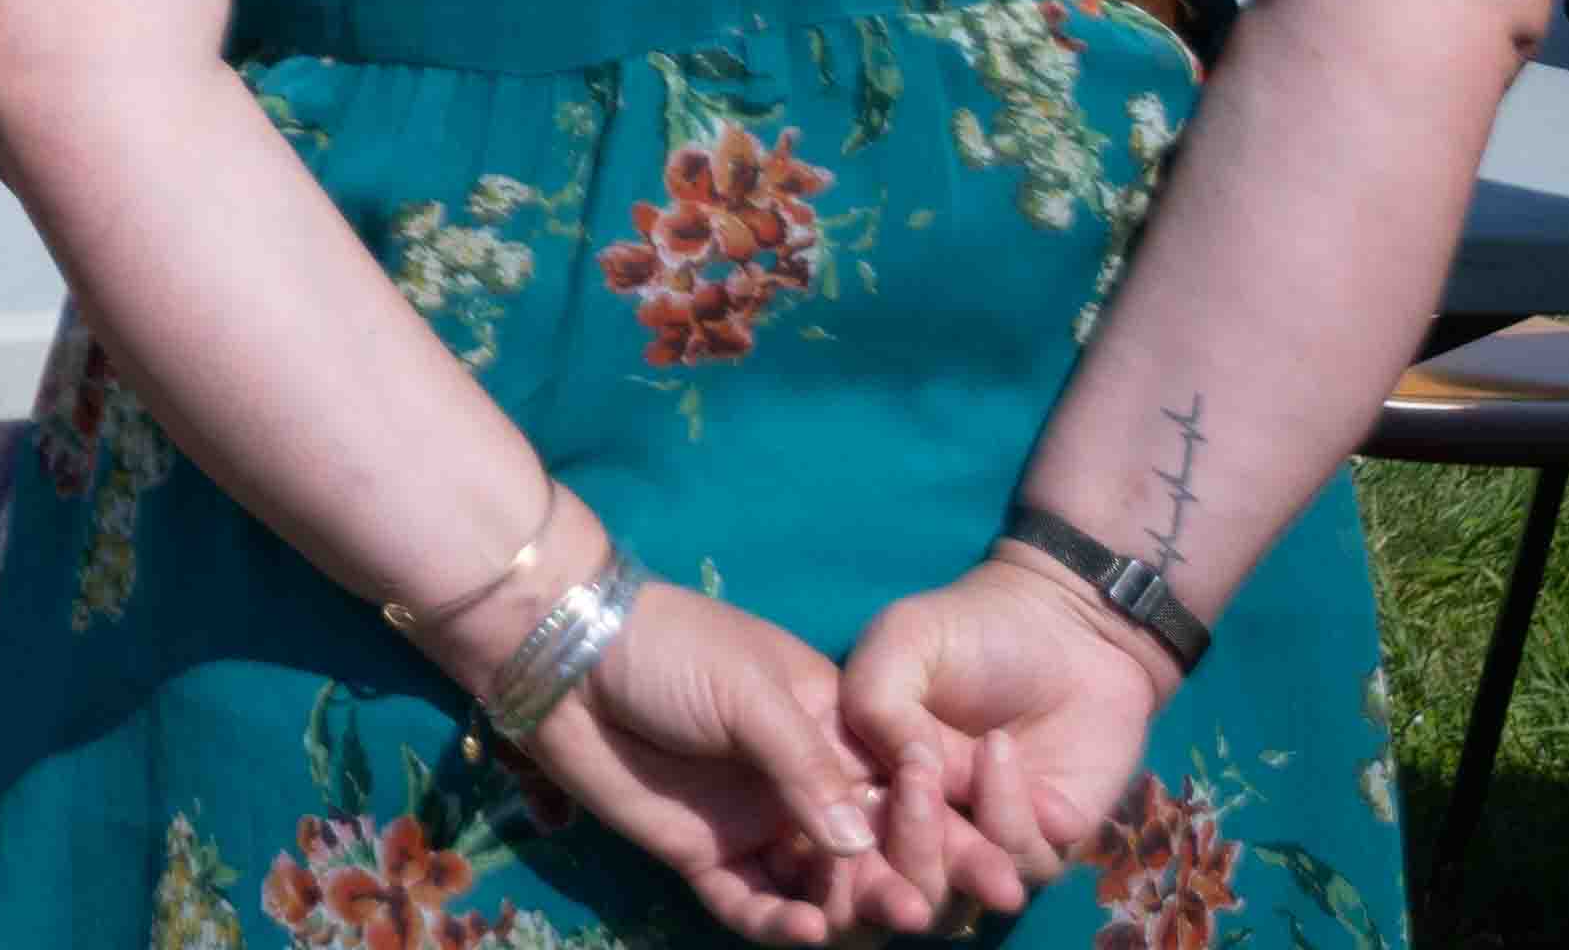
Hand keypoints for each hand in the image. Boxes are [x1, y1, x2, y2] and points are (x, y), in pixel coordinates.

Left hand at [514, 582, 932, 942]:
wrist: (565, 651)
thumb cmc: (671, 647)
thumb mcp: (753, 691)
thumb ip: (809, 767)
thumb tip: (863, 846)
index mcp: (835, 733)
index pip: (908, 792)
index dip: (951, 829)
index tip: (1003, 867)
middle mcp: (806, 787)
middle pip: (875, 852)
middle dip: (911, 879)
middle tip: (933, 908)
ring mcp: (757, 824)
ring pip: (822, 890)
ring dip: (853, 909)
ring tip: (883, 919)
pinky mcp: (704, 855)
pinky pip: (753, 905)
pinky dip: (780, 925)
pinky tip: (804, 932)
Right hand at [838, 552, 1178, 915]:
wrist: (1070, 630)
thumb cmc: (970, 629)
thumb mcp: (903, 641)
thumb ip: (878, 700)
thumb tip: (904, 774)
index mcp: (865, 775)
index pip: (839, 834)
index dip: (836, 847)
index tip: (853, 807)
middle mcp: (919, 820)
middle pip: (901, 879)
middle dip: (909, 851)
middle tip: (918, 788)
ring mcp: (982, 835)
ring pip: (965, 882)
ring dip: (966, 836)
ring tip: (988, 749)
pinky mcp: (1045, 841)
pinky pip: (1028, 860)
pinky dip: (1018, 813)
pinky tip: (1008, 754)